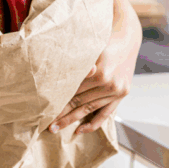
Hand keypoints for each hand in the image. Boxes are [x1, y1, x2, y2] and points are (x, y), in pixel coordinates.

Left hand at [48, 0, 141, 134]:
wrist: (127, 35)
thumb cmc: (99, 37)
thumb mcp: (85, 44)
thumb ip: (69, 56)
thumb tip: (44, 63)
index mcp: (97, 67)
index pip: (70, 88)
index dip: (55, 98)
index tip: (41, 106)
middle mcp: (108, 80)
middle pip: (78, 100)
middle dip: (60, 112)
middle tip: (43, 123)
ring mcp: (116, 89)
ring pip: (89, 108)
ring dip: (72, 120)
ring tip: (55, 129)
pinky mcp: (122, 94)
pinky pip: (106, 113)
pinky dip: (94, 123)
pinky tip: (80, 131)